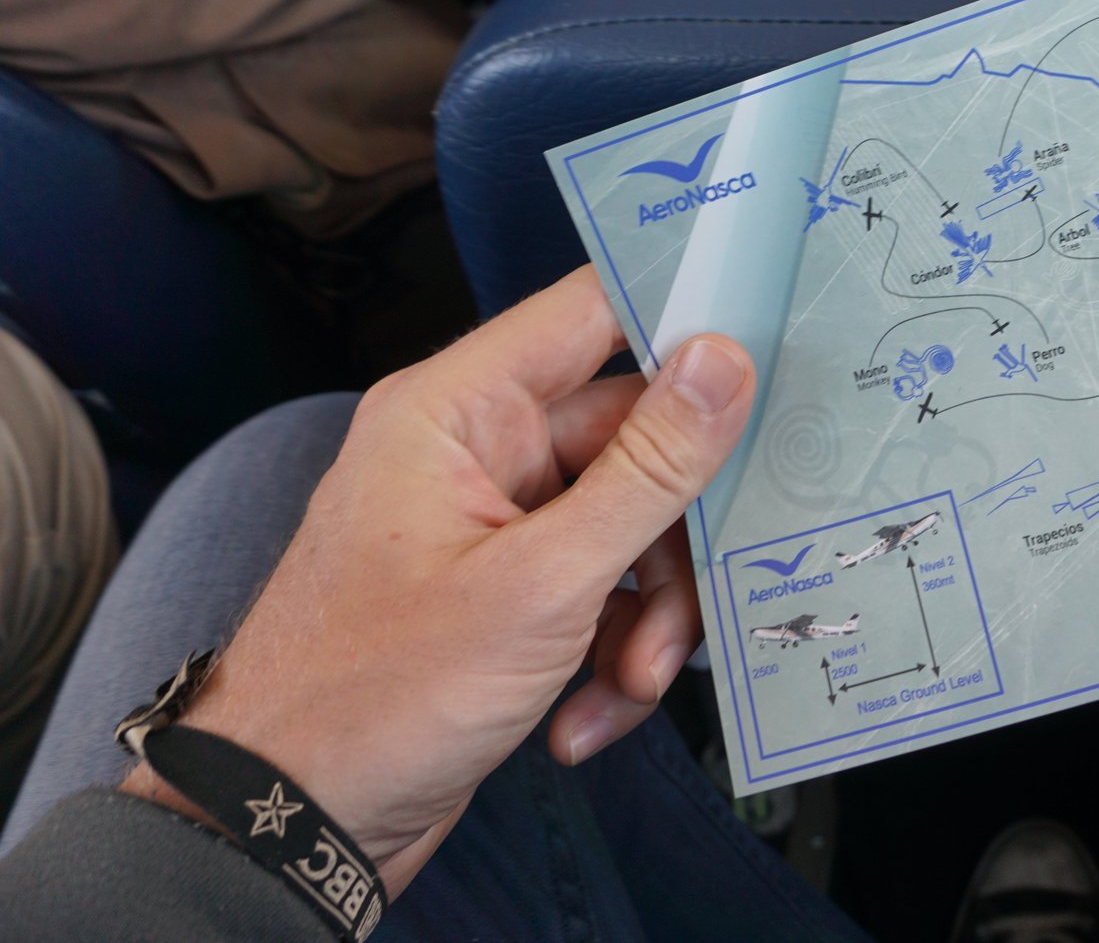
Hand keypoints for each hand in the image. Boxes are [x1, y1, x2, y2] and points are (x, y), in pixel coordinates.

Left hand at [120, 268, 755, 894]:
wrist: (291, 825)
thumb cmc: (374, 697)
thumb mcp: (543, 581)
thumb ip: (648, 467)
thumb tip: (722, 361)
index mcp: (459, 408)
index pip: (592, 311)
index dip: (684, 320)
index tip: (769, 355)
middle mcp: (475, 450)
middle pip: (635, 441)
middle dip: (675, 537)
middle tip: (696, 599)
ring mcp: (493, 523)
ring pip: (631, 526)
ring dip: (650, 613)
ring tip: (631, 681)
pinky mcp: (508, 592)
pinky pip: (601, 589)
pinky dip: (611, 651)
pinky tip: (587, 714)